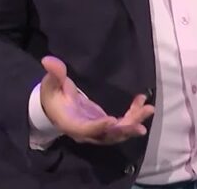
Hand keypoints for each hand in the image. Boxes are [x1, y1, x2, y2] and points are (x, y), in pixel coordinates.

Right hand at [39, 56, 154, 144]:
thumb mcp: (51, 84)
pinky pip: (121, 124)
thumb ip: (54, 74)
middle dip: (124, 131)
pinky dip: (133, 115)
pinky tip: (141, 101)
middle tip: (140, 126)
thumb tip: (48, 60)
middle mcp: (85, 132)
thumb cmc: (53, 96)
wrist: (55, 108)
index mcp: (71, 123)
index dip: (99, 127)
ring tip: (148, 109)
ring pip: (117, 132)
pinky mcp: (105, 126)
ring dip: (134, 122)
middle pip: (106, 136)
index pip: (86, 129)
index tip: (113, 120)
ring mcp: (97, 130)